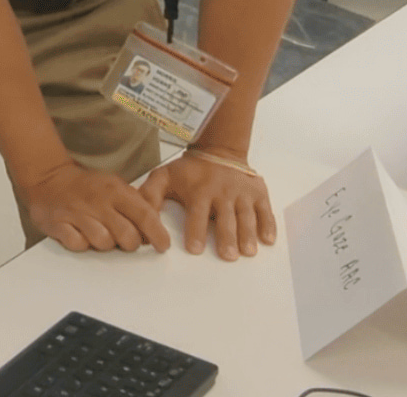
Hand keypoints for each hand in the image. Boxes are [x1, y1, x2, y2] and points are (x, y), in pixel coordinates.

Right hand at [20, 160, 170, 254]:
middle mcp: (98, 202)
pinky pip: (78, 244)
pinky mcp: (58, 224)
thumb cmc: (85, 187)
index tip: (162, 245)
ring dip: (105, 244)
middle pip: (126, 236)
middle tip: (125, 240)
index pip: (144, 215)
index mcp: (115, 191)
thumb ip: (135, 203)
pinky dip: (82, 244)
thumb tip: (156, 225)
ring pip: (103, 243)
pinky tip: (80, 234)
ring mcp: (77, 213)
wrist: (47, 178)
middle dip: (129, 243)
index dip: (157, 234)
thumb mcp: (114, 185)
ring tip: (100, 234)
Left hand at [140, 148, 276, 260]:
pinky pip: (265, 210)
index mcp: (199, 190)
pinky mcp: (258, 192)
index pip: (197, 214)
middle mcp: (222, 192)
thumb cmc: (190, 170)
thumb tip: (139, 213)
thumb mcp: (165, 176)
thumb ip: (150, 193)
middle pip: (225, 218)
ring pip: (246, 216)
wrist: (219, 150)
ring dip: (247, 234)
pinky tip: (267, 240)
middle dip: (226, 238)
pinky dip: (268, 225)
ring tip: (248, 252)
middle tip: (228, 256)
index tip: (194, 249)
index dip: (195, 231)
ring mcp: (242, 192)